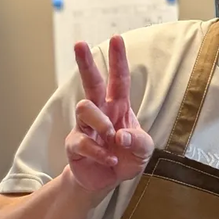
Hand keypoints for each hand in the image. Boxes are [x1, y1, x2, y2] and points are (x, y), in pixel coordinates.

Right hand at [64, 36, 153, 193]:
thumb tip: (120, 135)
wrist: (106, 180)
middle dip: (86, 63)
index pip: (119, 79)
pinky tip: (110, 160)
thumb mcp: (144, 150)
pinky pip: (83, 141)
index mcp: (118, 107)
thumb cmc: (126, 157)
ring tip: (110, 137)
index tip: (116, 38)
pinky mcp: (75, 145)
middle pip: (91, 82)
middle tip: (79, 44)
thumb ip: (139, 141)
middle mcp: (100, 112)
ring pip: (84, 108)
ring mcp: (85, 127)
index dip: (118, 59)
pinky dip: (100, 152)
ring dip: (100, 121)